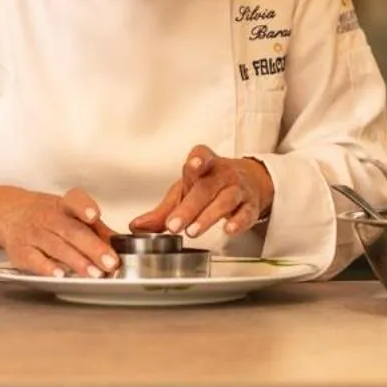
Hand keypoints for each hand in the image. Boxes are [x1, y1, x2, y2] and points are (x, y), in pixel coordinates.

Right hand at [0, 185, 118, 277]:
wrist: (7, 213)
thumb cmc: (46, 214)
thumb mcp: (71, 213)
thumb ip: (95, 228)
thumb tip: (118, 243)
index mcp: (64, 205)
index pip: (74, 200)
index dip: (84, 207)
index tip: (94, 216)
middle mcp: (48, 217)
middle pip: (71, 231)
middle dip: (92, 247)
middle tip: (109, 262)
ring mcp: (33, 234)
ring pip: (57, 247)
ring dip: (77, 261)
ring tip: (95, 273)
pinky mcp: (21, 250)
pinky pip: (34, 259)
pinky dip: (47, 267)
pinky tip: (60, 274)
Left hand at [130, 145, 273, 240]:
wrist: (250, 182)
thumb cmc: (209, 185)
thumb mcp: (184, 192)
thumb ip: (162, 211)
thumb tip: (136, 226)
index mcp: (205, 164)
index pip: (202, 156)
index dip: (198, 159)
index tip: (194, 163)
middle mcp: (223, 174)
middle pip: (206, 188)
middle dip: (189, 207)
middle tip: (173, 225)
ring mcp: (238, 189)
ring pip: (225, 200)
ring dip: (208, 216)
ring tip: (193, 231)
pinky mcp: (250, 206)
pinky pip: (246, 213)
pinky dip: (238, 222)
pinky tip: (229, 230)